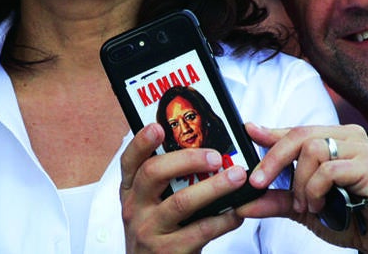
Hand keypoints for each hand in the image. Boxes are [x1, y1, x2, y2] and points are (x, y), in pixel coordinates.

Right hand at [120, 123, 246, 252]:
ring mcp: (149, 230)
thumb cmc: (158, 232)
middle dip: (188, 159)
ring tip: (237, 176)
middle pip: (154, 173)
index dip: (142, 142)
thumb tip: (204, 151)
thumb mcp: (150, 205)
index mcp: (131, 191)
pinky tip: (237, 212)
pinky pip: (200, 230)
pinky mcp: (168, 251)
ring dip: (214, 186)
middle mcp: (134, 208)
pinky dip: (223, 219)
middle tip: (215, 156)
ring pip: (182, 202)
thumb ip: (166, 181)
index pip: (129, 160)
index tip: (158, 127)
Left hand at [237, 123, 367, 252]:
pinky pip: (328, 170)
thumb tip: (246, 199)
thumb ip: (278, 199)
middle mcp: (347, 137)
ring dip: (301, 183)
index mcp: (334, 139)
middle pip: (299, 135)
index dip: (270, 133)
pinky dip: (316, 190)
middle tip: (259, 182)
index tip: (249, 131)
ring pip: (312, 150)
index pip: (296, 131)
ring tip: (306, 205)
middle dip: (273, 160)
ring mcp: (360, 149)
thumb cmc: (354, 217)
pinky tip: (320, 206)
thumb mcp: (306, 207)